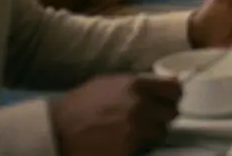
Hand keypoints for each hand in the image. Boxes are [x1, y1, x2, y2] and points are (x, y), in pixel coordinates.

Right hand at [49, 74, 181, 155]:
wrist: (56, 131)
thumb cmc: (79, 105)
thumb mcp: (108, 84)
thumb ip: (138, 83)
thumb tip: (168, 82)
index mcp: (137, 85)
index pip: (175, 90)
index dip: (172, 98)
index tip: (167, 103)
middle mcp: (141, 105)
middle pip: (171, 114)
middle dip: (161, 118)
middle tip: (148, 122)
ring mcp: (136, 129)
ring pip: (160, 133)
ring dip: (151, 135)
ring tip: (133, 135)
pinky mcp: (130, 149)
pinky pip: (145, 149)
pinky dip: (138, 148)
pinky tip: (123, 144)